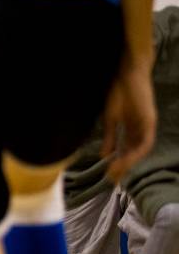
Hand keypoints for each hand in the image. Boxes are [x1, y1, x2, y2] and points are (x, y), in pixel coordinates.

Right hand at [102, 64, 155, 181]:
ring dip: (130, 162)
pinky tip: (127, 159)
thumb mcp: (110, 119)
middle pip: (134, 152)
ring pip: (140, 150)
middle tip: (113, 179)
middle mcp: (140, 129)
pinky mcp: (149, 121)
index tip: (109, 174)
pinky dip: (137, 151)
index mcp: (130, 128)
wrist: (125, 74)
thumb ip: (110, 138)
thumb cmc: (117, 92)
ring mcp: (146, 125)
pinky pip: (145, 141)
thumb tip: (104, 155)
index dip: (118, 162)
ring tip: (118, 171)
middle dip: (123, 166)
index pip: (126, 150)